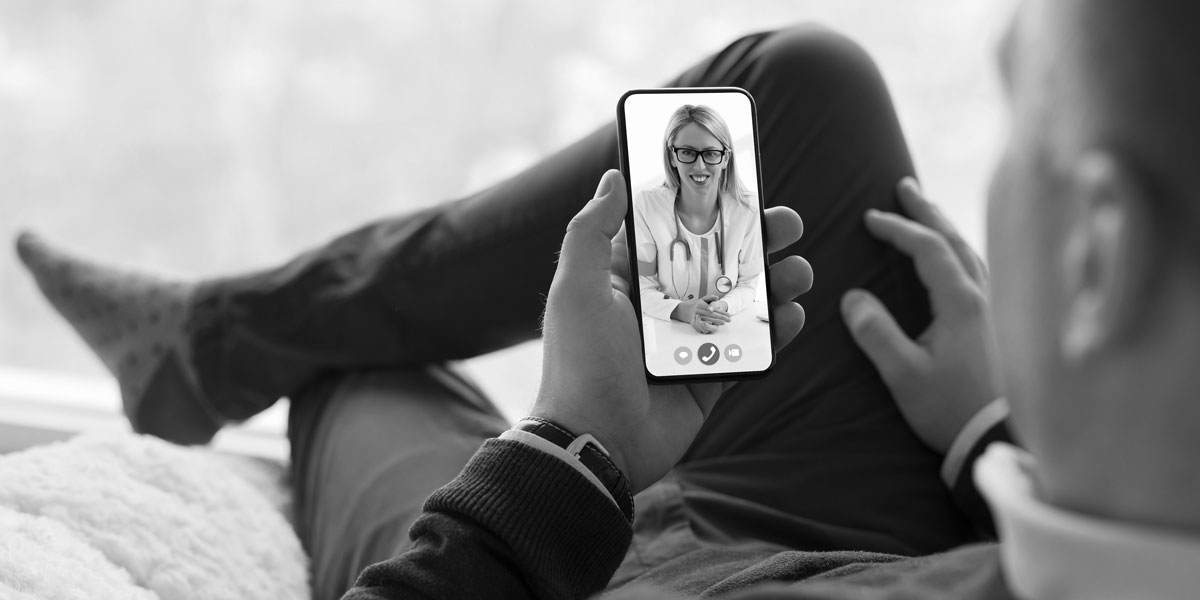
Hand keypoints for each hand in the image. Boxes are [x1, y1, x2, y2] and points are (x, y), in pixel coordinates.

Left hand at [533, 169, 812, 493]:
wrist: (595, 443)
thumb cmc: (580, 363)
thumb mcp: (576, 288)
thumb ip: (591, 231)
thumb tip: (613, 177)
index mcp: (629, 279)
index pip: (674, 232)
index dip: (707, 208)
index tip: (739, 185)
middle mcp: (662, 305)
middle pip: (719, 261)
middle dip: (757, 240)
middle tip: (788, 224)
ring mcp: (690, 341)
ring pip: (743, 301)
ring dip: (776, 282)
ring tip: (799, 271)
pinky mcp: (711, 377)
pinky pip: (751, 348)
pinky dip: (777, 330)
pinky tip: (793, 314)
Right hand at [840, 178, 1002, 453]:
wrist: (988, 437)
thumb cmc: (946, 408)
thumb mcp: (904, 374)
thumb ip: (876, 334)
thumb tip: (853, 297)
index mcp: (959, 303)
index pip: (928, 249)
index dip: (898, 229)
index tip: (869, 218)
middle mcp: (977, 297)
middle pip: (953, 240)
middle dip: (926, 212)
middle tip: (903, 187)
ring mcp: (986, 309)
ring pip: (966, 252)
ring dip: (942, 226)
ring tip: (923, 210)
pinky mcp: (985, 323)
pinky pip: (970, 269)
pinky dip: (952, 249)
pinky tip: (944, 256)